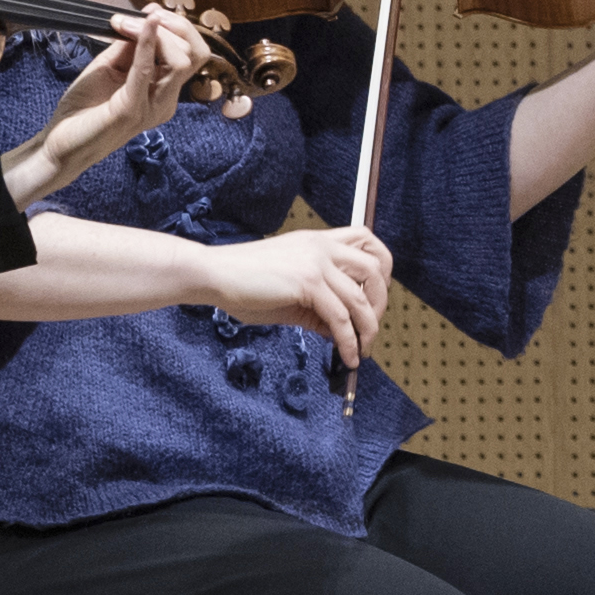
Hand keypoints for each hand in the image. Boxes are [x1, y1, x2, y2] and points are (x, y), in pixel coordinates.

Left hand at [10, 0, 220, 203]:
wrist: (60, 145)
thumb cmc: (84, 110)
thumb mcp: (109, 68)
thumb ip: (129, 46)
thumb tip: (146, 17)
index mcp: (164, 92)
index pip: (190, 53)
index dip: (175, 27)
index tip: (147, 12)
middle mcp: (165, 101)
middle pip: (195, 54)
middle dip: (175, 26)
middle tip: (145, 15)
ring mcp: (152, 107)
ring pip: (181, 61)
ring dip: (158, 32)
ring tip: (129, 23)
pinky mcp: (131, 109)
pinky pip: (146, 70)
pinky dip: (146, 43)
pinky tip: (138, 25)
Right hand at [201, 227, 390, 368]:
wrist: (212, 274)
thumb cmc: (243, 281)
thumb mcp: (289, 292)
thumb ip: (317, 307)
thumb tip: (340, 331)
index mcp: (318, 241)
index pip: (366, 239)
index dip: (381, 267)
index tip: (375, 297)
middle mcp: (321, 246)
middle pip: (375, 267)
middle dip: (381, 302)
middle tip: (371, 328)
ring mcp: (316, 262)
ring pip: (361, 297)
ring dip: (368, 329)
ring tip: (362, 350)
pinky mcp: (307, 283)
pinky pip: (340, 317)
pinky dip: (348, 341)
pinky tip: (347, 354)